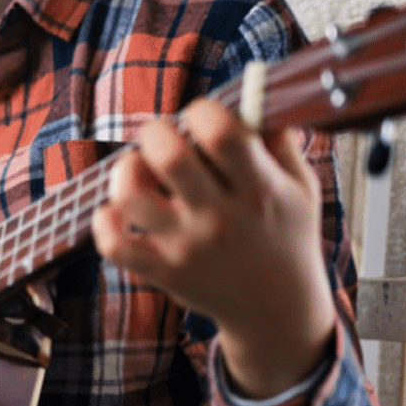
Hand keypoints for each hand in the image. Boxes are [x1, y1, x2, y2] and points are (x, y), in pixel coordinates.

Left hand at [89, 98, 336, 398]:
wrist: (278, 310)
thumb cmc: (287, 237)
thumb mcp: (301, 186)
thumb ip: (281, 140)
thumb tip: (256, 95)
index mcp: (259, 189)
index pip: (222, 133)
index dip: (203, 111)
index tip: (203, 118)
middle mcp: (221, 217)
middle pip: (169, 156)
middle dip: (157, 133)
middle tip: (163, 140)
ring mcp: (188, 247)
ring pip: (130, 196)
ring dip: (125, 172)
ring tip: (139, 172)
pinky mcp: (164, 272)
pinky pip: (114, 245)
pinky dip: (104, 222)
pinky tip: (117, 211)